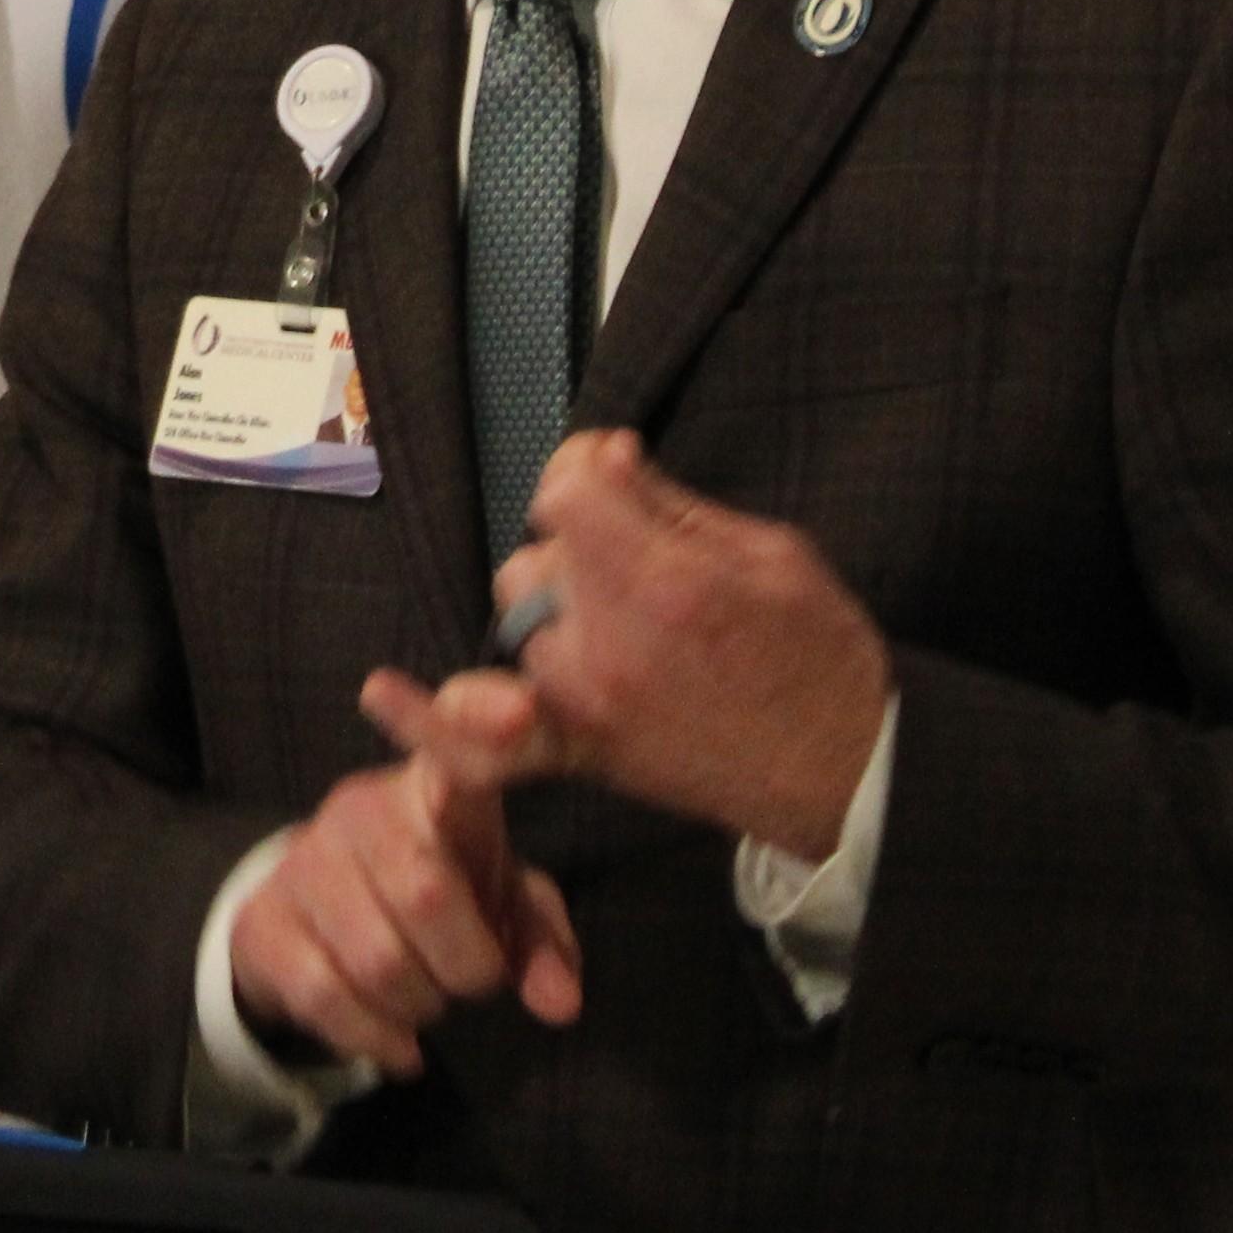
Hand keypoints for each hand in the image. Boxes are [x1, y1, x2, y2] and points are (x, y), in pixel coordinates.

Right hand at [223, 677, 586, 1078]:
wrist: (313, 919)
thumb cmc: (436, 896)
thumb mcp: (498, 907)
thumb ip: (540, 945)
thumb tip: (560, 1003)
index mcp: (434, 789)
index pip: (455, 752)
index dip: (482, 724)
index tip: (519, 715)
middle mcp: (362, 808)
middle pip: (424, 893)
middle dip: (466, 966)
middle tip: (471, 978)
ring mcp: (304, 861)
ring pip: (376, 959)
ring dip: (421, 1005)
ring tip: (428, 1000)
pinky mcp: (262, 920)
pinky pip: (325, 995)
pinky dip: (374, 1038)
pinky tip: (398, 1046)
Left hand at [416, 431, 891, 859]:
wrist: (847, 773)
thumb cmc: (822, 658)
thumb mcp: (769, 550)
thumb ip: (670, 503)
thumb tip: (604, 459)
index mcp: (662, 580)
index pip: (565, 488)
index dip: (587, 473)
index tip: (616, 479)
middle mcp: (606, 642)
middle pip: (538, 552)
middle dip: (582, 543)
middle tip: (647, 565)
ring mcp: (584, 703)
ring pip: (519, 617)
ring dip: (557, 607)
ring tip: (627, 624)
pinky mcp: (580, 752)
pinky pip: (484, 742)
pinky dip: (434, 720)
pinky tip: (385, 694)